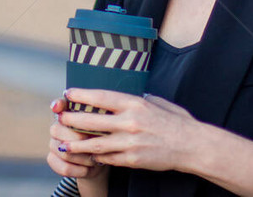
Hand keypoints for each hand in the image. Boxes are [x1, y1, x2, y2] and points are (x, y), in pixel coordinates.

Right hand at [46, 97, 109, 179]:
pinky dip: (79, 170)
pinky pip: (64, 167)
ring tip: (95, 159)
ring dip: (83, 158)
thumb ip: (100, 121)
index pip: (60, 105)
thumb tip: (101, 120)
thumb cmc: (103, 139)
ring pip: (64, 151)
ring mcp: (53, 142)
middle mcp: (57, 126)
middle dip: (80, 139)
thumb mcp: (105, 128)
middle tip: (96, 145)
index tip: (57, 107)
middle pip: (59, 130)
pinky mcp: (52, 159)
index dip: (58, 105)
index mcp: (70, 114)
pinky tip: (88, 169)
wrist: (98, 161)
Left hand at [56, 88, 198, 171]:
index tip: (68, 93)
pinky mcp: (132, 160)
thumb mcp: (156, 102)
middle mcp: (130, 122)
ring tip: (64, 144)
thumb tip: (121, 97)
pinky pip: (108, 158)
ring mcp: (129, 143)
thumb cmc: (175, 121)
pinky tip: (88, 155)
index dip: (82, 95)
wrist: (191, 145)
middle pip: (92, 121)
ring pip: (94, 144)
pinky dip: (96, 157)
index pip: (101, 97)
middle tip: (60, 119)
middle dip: (72, 120)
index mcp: (135, 104)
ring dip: (76, 144)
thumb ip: (137, 100)